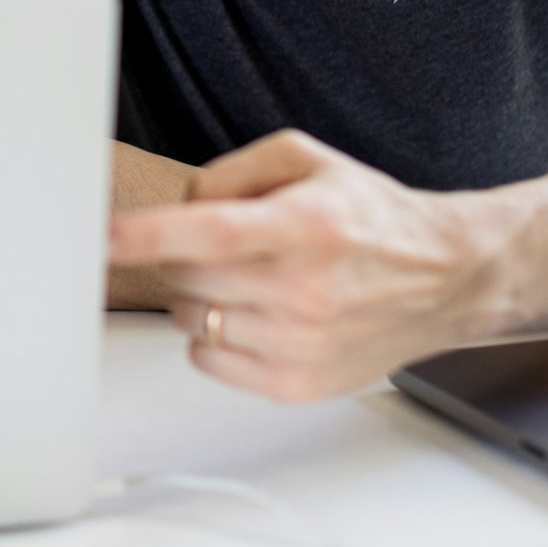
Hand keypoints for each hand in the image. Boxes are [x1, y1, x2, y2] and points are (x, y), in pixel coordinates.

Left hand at [108, 128, 505, 403]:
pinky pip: (208, 361)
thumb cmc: (372, 219)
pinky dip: (217, 337)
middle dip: (186, 255)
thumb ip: (234, 172)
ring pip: (191, 319)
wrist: (445, 278)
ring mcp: (300, 344)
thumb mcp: (307, 160)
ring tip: (252, 279)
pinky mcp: (296, 386)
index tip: (102, 237)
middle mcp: (303, 289)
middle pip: (187, 276)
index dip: (147, 235)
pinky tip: (258, 314)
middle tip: (224, 245)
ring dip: (203, 296)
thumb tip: (180, 205)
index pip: (210, 232)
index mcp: (305, 225)